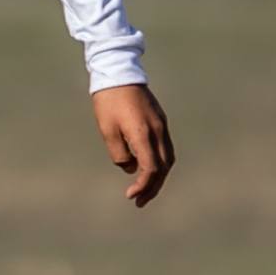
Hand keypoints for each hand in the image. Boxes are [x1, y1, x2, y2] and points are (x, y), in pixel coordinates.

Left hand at [92, 84, 174, 207]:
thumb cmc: (108, 101)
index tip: (130, 195)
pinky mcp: (160, 121)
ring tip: (146, 190)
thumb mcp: (107, 130)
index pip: (151, 169)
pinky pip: (166, 148)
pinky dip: (160, 164)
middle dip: (153, 187)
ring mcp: (162, 125)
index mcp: (143, 134)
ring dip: (159, 177)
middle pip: (163, 168)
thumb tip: (131, 168)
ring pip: (168, 159)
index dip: (142, 186)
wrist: (119, 73)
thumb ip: (119, 153)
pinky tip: (150, 169)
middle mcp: (158, 131)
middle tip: (139, 201)